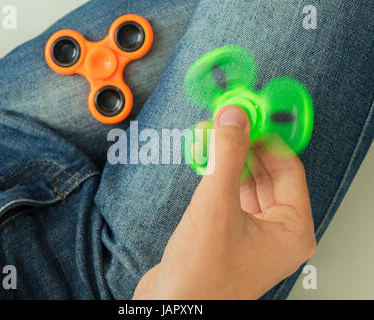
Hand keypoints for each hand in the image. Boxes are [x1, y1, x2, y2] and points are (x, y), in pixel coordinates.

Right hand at [133, 105, 315, 299]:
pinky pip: (231, 195)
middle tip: (227, 123)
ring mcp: (252, 234)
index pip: (288, 168)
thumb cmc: (200, 276)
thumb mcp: (215, 206)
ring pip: (247, 183)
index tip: (247, 117)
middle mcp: (277, 232)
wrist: (171, 307)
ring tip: (213, 136)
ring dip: (229, 159)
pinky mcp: (229, 233)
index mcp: (291, 230)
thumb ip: (227, 156)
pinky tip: (205, 161)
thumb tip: (234, 118)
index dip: (266, 139)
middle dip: (245, 147)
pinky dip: (218, 176)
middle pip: (267, 173)